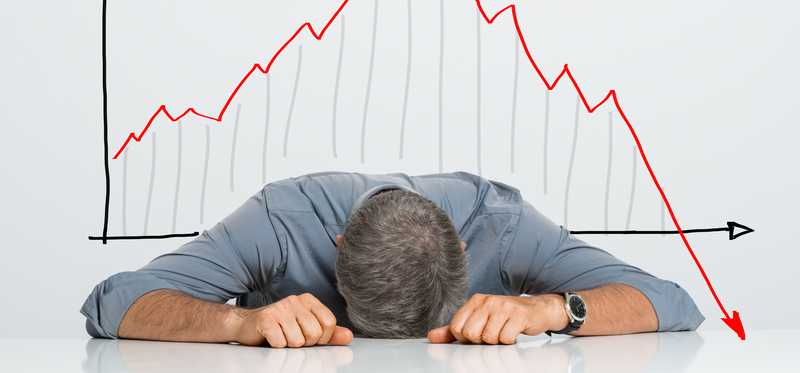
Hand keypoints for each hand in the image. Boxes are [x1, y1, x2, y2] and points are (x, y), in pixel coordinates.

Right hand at [229, 293, 352, 347]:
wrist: (246, 325)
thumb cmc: (279, 328)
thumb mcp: (306, 329)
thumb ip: (328, 333)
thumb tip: (348, 336)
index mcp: (308, 300)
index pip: (329, 322)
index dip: (323, 337)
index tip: (311, 338)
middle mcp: (295, 300)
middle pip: (314, 333)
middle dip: (305, 343)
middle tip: (293, 337)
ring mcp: (280, 308)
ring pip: (297, 341)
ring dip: (289, 345)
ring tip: (281, 337)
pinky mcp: (266, 319)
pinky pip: (280, 343)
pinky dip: (276, 345)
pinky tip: (271, 338)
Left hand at [427, 293, 567, 344]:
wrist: (537, 310)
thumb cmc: (506, 316)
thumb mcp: (479, 320)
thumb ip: (454, 330)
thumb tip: (432, 337)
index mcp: (475, 301)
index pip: (456, 327)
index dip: (466, 338)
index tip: (477, 334)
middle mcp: (487, 300)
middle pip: (471, 334)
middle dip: (481, 341)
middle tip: (492, 334)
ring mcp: (503, 306)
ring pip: (488, 338)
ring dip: (497, 341)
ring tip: (504, 331)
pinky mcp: (519, 315)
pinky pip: (505, 339)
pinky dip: (509, 341)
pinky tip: (513, 332)